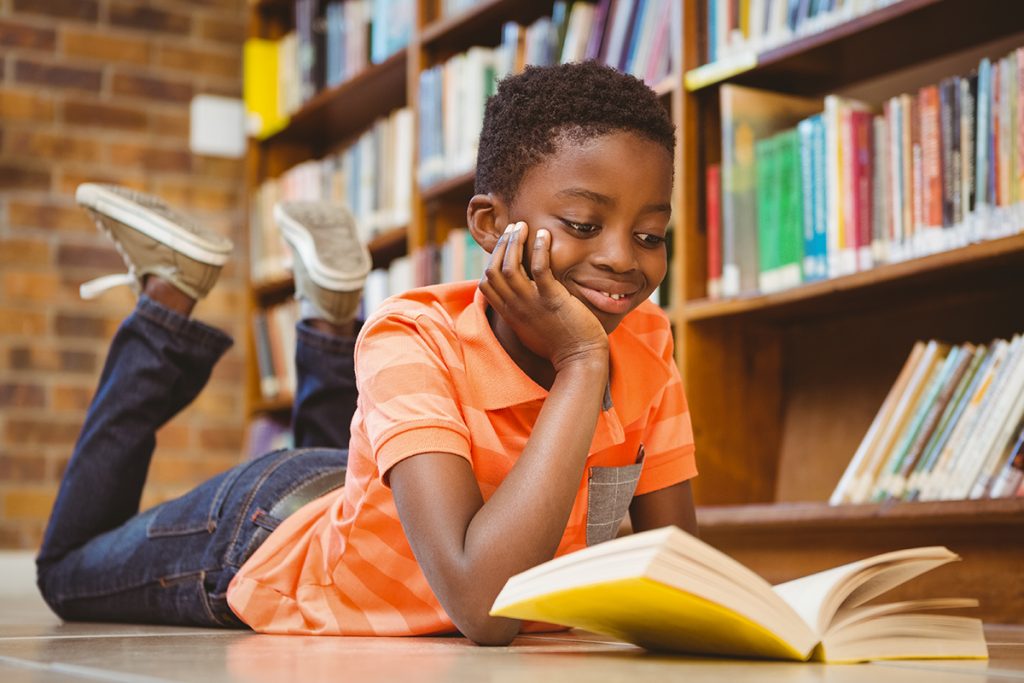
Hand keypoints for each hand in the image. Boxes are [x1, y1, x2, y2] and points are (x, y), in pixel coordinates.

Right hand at [479, 222, 607, 370]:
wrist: (579, 360)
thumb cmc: (559, 344)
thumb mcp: (530, 328)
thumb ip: (521, 311)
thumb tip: (520, 297)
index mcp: (509, 313)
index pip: (486, 283)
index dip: (491, 260)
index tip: (505, 246)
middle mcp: (515, 307)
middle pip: (494, 270)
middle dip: (502, 245)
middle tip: (513, 228)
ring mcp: (532, 304)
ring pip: (510, 267)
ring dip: (514, 243)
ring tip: (523, 226)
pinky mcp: (552, 300)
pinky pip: (540, 269)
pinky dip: (540, 249)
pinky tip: (544, 235)